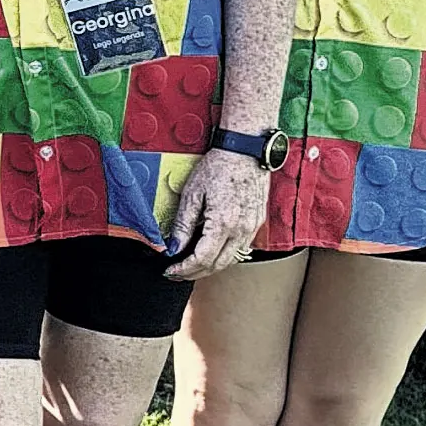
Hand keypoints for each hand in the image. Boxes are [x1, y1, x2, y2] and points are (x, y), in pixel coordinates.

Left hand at [164, 149, 270, 281]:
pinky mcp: (256, 223)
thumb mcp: (192, 193)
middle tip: (176, 273)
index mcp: (223, 223)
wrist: (245, 151)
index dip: (184, 269)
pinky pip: (239, 248)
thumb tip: (173, 247)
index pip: (202, 259)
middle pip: (217, 265)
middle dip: (194, 273)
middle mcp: (241, 230)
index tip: (170, 270)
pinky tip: (209, 251)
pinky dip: (223, 256)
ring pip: (230, 260)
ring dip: (209, 267)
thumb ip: (183, 224)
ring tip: (190, 266)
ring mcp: (251, 227)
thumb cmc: (219, 167)